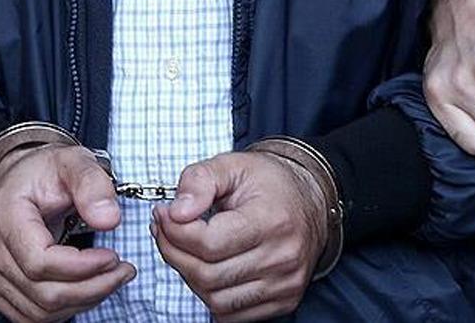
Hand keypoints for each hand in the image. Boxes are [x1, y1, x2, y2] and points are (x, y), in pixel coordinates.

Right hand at [0, 144, 135, 321]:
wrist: (18, 178)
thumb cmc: (43, 171)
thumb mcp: (73, 161)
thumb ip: (93, 185)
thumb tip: (109, 219)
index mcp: (4, 217)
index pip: (40, 262)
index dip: (83, 268)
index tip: (113, 256)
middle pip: (44, 294)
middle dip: (93, 288)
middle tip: (123, 271)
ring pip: (40, 312)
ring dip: (83, 301)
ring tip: (111, 279)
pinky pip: (32, 316)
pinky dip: (66, 308)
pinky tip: (88, 288)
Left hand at [152, 152, 326, 321]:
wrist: (311, 200)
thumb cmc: (269, 183)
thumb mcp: (231, 165)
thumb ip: (199, 181)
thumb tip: (176, 212)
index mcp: (271, 220)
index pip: (209, 243)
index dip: (174, 231)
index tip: (163, 214)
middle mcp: (283, 256)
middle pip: (208, 275)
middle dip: (174, 253)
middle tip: (164, 230)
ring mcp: (286, 283)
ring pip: (216, 299)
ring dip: (189, 277)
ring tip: (184, 249)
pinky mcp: (285, 300)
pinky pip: (233, 314)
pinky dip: (211, 295)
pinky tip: (206, 268)